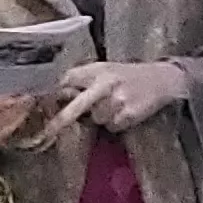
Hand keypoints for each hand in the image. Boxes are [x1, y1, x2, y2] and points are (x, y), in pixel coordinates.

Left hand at [52, 59, 190, 132]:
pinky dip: (116, 122)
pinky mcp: (128, 115)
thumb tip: (55, 96)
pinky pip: (111, 126)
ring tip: (115, 105)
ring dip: (101, 117)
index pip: (67, 81)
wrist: (162, 79)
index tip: (41, 103)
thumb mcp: (104, 69)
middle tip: (46, 132)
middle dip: (61, 119)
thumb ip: (82, 79)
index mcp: (96, 69)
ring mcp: (117, 100)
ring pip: (96, 119)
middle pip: (76, 106)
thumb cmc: (127, 75)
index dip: (54, 94)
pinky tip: (125, 111)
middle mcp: (105, 83)